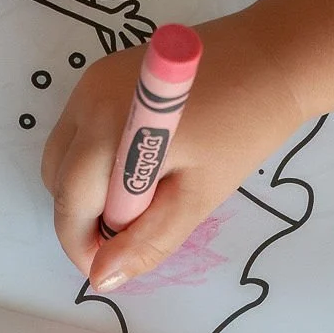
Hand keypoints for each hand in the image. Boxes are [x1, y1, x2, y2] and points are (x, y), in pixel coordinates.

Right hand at [41, 19, 308, 291]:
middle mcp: (86, 99)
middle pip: (57, 177)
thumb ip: (147, 240)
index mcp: (108, 130)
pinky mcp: (103, 72)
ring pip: (64, 152)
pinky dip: (97, 156)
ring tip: (144, 195)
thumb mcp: (199, 195)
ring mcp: (91, 80)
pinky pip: (80, 128)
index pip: (70, 202)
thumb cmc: (244, 129)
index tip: (108, 269)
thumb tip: (101, 277)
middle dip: (83, 214)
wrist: (276, 55)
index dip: (82, 245)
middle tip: (133, 231)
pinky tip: (143, 161)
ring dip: (89, 186)